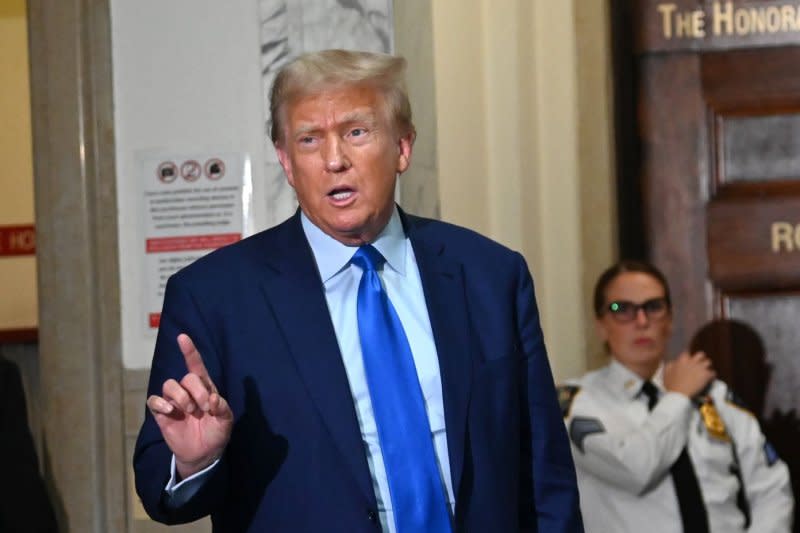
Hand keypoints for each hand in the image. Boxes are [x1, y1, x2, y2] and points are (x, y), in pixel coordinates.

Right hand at [146, 334, 232, 478]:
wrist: (204, 454)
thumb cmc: (216, 433)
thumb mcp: (226, 421)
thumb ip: (223, 407)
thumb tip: (213, 399)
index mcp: (205, 388)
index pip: (196, 366)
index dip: (189, 351)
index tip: (182, 337)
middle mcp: (188, 391)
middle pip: (186, 377)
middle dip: (197, 390)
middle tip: (205, 408)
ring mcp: (174, 402)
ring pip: (169, 385)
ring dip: (181, 397)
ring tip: (190, 411)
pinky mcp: (162, 414)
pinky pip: (154, 400)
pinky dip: (161, 403)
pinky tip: (170, 411)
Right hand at [663, 350, 715, 398]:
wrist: (679, 394)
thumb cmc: (671, 385)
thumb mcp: (666, 373)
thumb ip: (670, 365)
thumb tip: (674, 362)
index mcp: (682, 360)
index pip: (687, 353)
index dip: (688, 357)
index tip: (688, 361)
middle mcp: (692, 362)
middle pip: (700, 354)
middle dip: (701, 359)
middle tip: (700, 364)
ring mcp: (700, 368)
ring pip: (708, 362)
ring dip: (707, 367)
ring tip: (706, 372)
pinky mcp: (706, 375)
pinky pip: (713, 373)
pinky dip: (712, 376)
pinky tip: (710, 379)